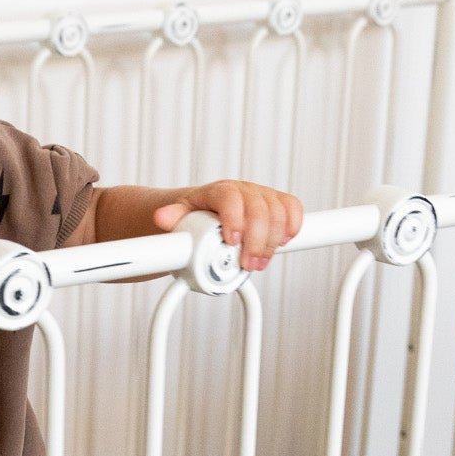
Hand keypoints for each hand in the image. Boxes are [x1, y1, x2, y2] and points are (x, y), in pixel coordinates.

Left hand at [151, 181, 302, 271]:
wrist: (207, 209)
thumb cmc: (195, 215)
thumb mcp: (180, 217)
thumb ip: (173, 218)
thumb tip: (161, 218)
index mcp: (220, 191)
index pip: (231, 198)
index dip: (235, 219)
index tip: (232, 241)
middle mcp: (244, 190)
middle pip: (259, 209)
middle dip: (256, 242)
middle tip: (248, 265)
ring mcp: (263, 195)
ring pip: (278, 212)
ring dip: (272, 242)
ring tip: (258, 263)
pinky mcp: (278, 203)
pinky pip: (293, 208)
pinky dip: (292, 226)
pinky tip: (282, 242)